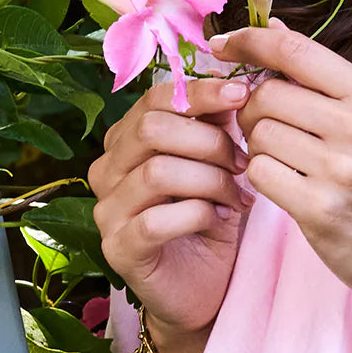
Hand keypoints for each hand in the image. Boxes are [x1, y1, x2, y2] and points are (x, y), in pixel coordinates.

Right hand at [88, 76, 253, 352]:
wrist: (206, 282)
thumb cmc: (215, 210)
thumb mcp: (223, 156)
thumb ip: (222, 116)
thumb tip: (244, 71)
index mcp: (129, 136)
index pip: (157, 95)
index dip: (202, 91)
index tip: (244, 94)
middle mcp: (108, 167)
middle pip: (153, 128)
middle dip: (210, 140)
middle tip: (243, 161)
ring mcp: (107, 210)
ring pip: (158, 170)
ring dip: (211, 179)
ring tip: (238, 193)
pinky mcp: (118, 248)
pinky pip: (157, 219)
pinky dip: (199, 214)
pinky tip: (219, 219)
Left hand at [211, 22, 351, 332]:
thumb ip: (322, 75)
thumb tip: (273, 25)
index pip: (295, 50)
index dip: (251, 41)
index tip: (223, 44)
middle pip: (266, 94)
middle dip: (252, 109)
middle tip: (267, 128)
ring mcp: (340, 168)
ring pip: (258, 134)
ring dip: (256, 147)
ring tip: (282, 159)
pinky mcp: (320, 208)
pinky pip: (259, 173)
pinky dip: (260, 177)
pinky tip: (282, 184)